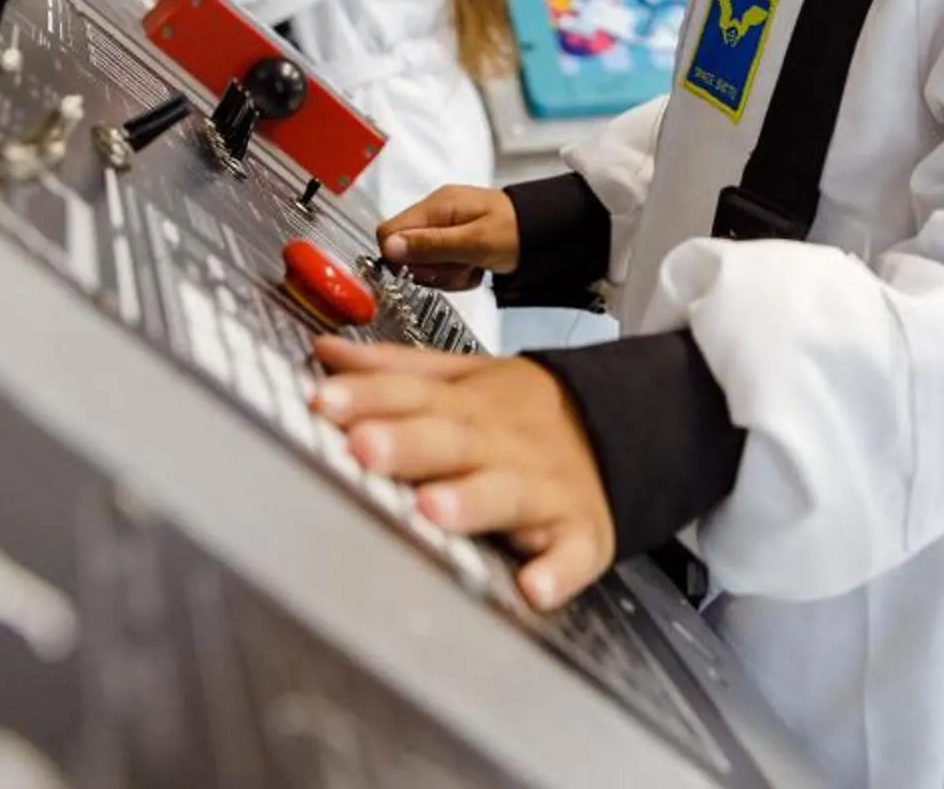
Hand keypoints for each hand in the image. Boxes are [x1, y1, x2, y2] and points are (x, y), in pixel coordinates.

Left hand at [312, 340, 614, 610]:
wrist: (620, 431)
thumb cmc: (523, 416)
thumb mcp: (465, 378)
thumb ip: (396, 371)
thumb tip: (327, 354)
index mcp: (468, 405)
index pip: (412, 395)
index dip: (367, 397)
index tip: (323, 402)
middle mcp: (501, 444)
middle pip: (452, 440)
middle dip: (407, 443)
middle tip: (363, 447)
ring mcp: (543, 488)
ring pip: (506, 493)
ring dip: (472, 501)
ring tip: (433, 509)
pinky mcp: (580, 534)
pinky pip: (571, 555)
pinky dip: (557, 572)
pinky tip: (534, 588)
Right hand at [376, 186, 518, 289]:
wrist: (549, 231)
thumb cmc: (518, 231)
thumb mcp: (474, 243)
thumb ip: (431, 245)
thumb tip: (390, 248)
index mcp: (437, 206)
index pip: (388, 232)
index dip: (400, 258)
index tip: (426, 270)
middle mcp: (436, 213)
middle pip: (405, 251)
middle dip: (429, 269)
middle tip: (457, 269)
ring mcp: (445, 226)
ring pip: (422, 262)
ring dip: (445, 274)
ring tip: (470, 269)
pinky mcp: (454, 239)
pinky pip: (440, 264)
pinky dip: (456, 273)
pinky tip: (474, 270)